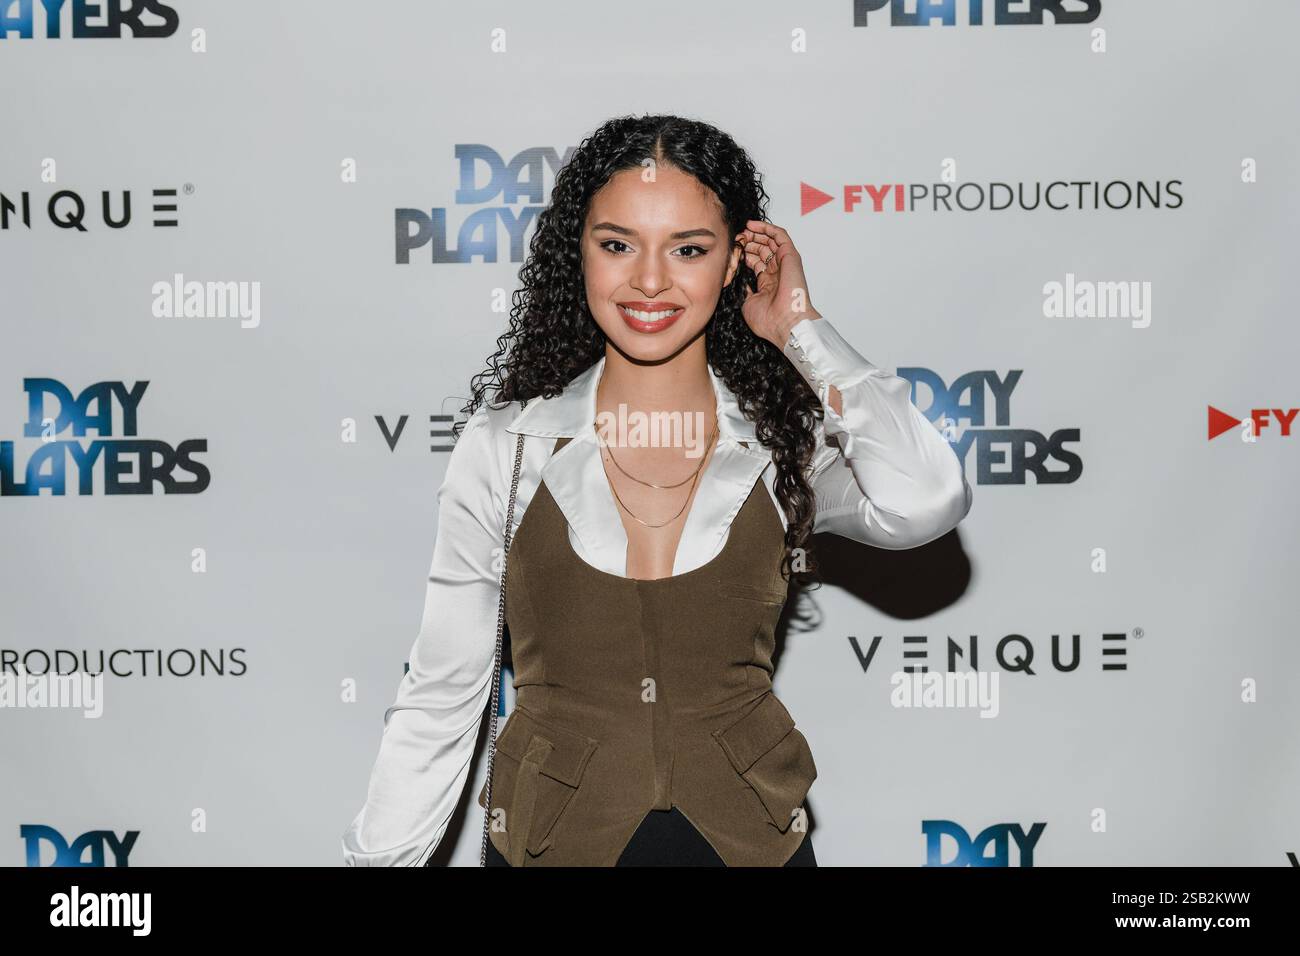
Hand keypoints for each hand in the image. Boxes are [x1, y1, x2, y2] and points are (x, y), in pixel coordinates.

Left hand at [735, 219, 820, 348]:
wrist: (785, 323)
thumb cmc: (769, 320)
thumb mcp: (747, 303)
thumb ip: (744, 290)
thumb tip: (738, 281)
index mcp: (768, 283)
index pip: (756, 261)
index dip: (744, 253)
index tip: (732, 250)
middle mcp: (777, 272)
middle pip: (762, 249)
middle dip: (748, 242)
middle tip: (736, 238)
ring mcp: (785, 263)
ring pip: (770, 240)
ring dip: (756, 233)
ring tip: (742, 230)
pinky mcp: (790, 256)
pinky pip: (780, 235)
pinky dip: (767, 228)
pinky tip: (752, 225)